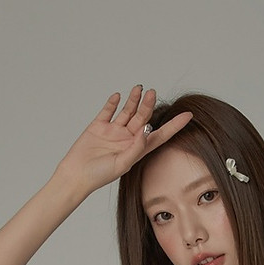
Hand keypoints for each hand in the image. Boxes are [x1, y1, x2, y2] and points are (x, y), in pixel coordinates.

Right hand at [53, 85, 192, 196]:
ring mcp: (113, 131)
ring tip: (140, 88)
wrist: (76, 175)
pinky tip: (119, 95)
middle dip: (148, 105)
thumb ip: (136, 148)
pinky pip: (108, 111)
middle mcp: (127, 138)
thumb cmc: (99, 176)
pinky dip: (113, 102)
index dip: (174, 125)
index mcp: (137, 149)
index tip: (188, 115)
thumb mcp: (122, 164)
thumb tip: (146, 131)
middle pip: (143, 118)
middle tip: (153, 93)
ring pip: (127, 111)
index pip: (160, 135)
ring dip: (134, 100)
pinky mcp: (99, 126)